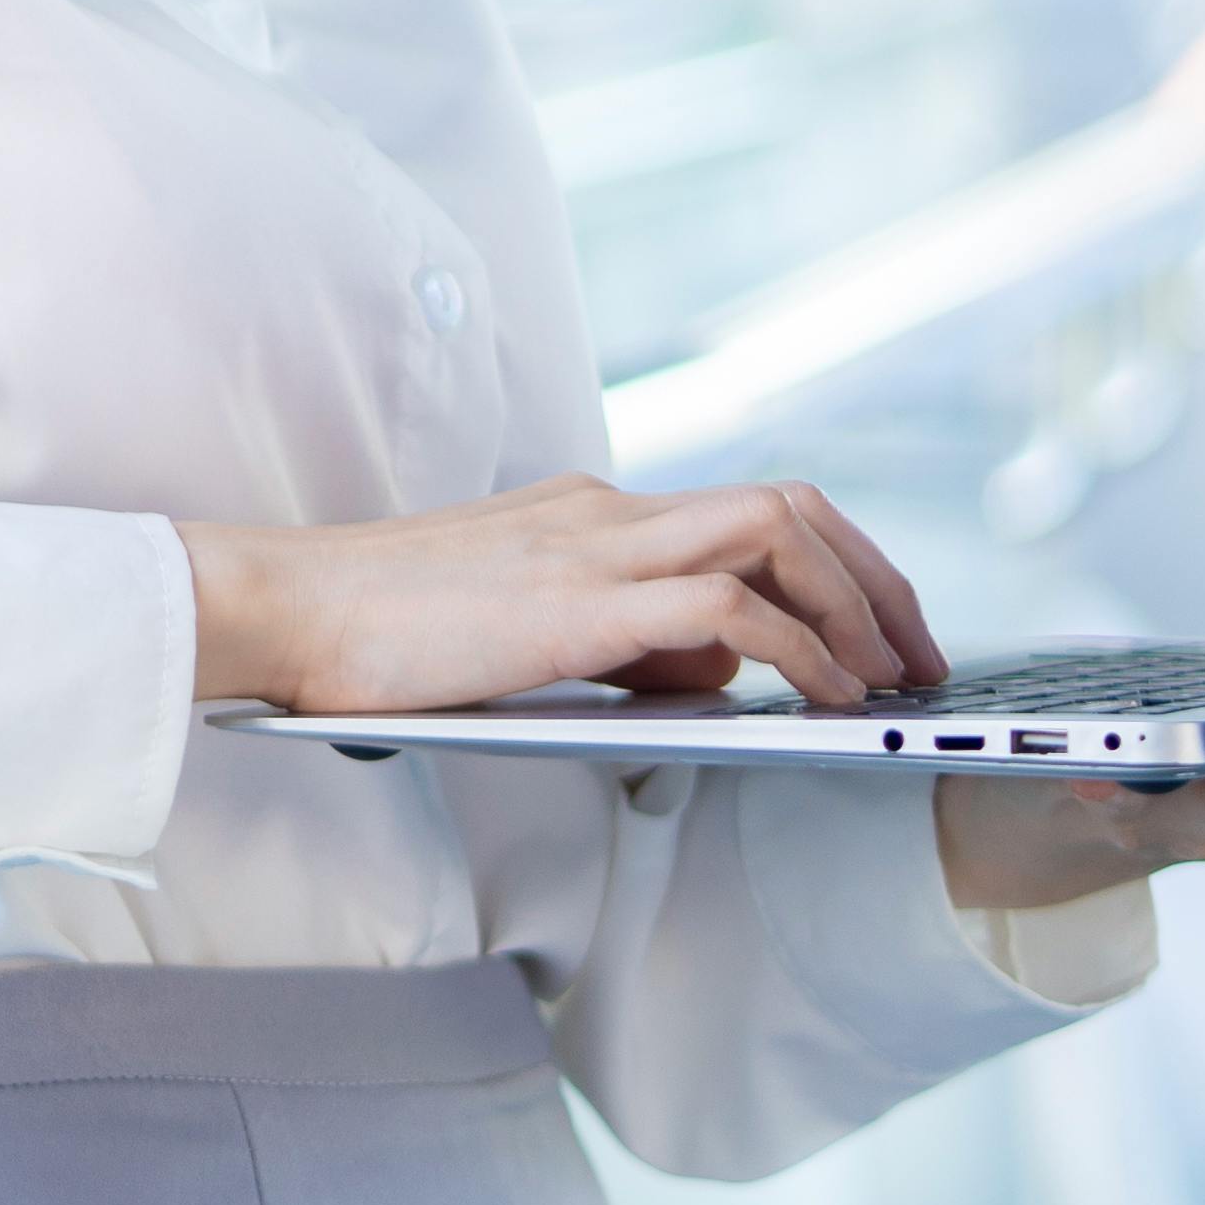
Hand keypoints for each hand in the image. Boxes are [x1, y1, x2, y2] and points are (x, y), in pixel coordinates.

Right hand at [183, 476, 952, 715]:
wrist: (285, 608)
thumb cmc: (376, 635)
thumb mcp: (519, 627)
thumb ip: (616, 638)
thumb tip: (707, 677)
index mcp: (590, 513)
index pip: (748, 511)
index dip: (836, 567)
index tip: (878, 636)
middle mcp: (606, 510)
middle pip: (791, 505)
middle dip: (877, 579)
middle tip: (919, 660)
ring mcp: (595, 545)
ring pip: (778, 533)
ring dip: (855, 605)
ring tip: (887, 680)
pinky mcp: (579, 601)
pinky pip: (726, 608)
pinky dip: (794, 651)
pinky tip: (818, 699)